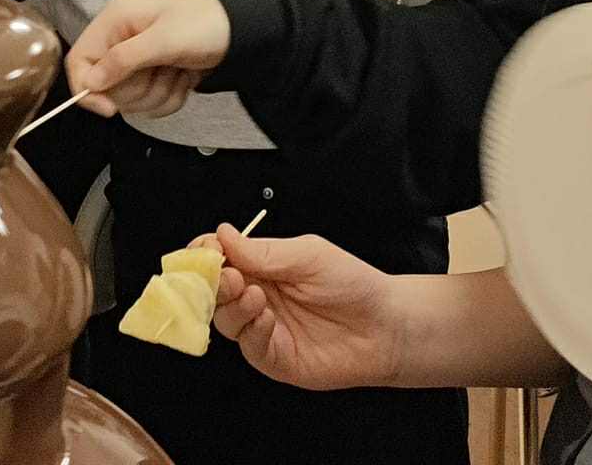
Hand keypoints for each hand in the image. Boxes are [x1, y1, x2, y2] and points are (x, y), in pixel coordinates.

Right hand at [65, 0, 229, 116]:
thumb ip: (124, 59)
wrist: (241, 31)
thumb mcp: (164, 40)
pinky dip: (170, 97)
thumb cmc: (202, 26)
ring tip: (179, 71)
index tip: (110, 110)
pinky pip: (149, 104)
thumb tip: (91, 82)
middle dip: (139, 89)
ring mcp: (136, 60)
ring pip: (129, 100)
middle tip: (164, 71)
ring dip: (158, 93)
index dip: (88, 88)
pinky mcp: (152, 76)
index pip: (79, 60)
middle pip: (105, 87)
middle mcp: (119, 40)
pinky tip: (184, 78)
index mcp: (114, 21)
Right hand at [206, 223, 405, 389]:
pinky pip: (249, 346)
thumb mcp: (308, 255)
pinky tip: (268, 318)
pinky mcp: (274, 358)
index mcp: (262, 267)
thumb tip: (222, 234)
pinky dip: (252, 331)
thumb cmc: (353, 285)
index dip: (206, 253)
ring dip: (232, 306)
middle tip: (229, 276)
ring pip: (225, 320)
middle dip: (214, 282)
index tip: (205, 249)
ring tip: (256, 295)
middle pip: (214, 291)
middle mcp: (258, 297)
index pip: (220, 258)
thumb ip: (263, 251)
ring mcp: (264, 329)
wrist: (386, 326)